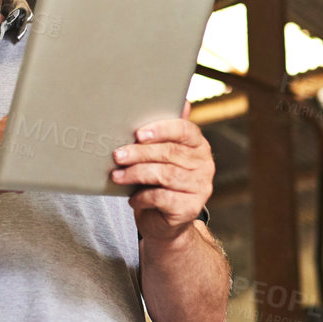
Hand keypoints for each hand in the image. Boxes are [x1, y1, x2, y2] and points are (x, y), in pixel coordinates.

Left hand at [113, 101, 213, 241]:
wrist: (164, 222)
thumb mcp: (159, 156)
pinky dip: (143, 197)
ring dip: (137, 174)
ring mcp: (200, 187)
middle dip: (140, 153)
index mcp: (199, 145)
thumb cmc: (158, 182)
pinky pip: (163, 197)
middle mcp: (205, 165)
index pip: (184, 130)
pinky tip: (132, 198)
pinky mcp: (191, 208)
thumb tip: (180, 99)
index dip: (161, 129)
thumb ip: (163, 132)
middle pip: (170, 153)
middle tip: (117, 155)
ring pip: (165, 174)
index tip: (138, 134)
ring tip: (117, 175)